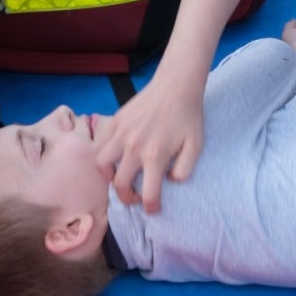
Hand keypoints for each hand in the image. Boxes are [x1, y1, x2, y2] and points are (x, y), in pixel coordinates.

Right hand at [94, 74, 204, 213]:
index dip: (151, 207)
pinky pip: (100, 144)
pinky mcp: (115, 121)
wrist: (176, 86)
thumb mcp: (196, 146)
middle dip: (128, 198)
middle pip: (120, 185)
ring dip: (109, 177)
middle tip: (135, 197)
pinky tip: (114, 156)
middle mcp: (134, 147)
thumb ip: (184, 171)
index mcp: (156, 156)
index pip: (148, 194)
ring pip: (101, 165)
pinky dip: (103, 154)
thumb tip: (168, 181)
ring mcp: (121, 133)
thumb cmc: (188, 117)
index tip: (153, 208)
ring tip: (119, 177)